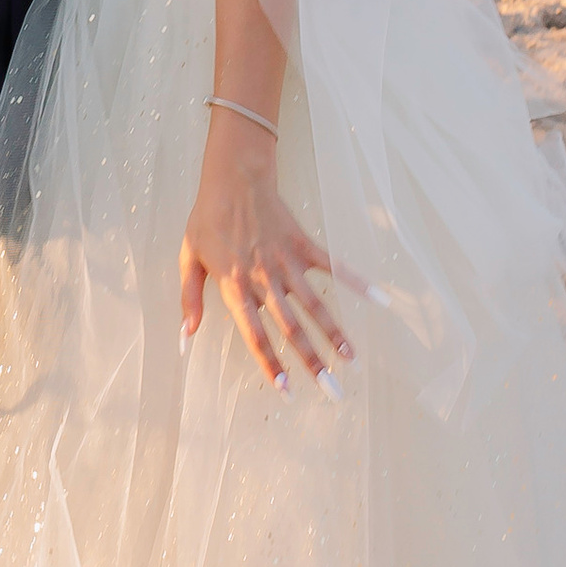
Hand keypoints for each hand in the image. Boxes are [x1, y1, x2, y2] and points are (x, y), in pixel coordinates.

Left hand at [180, 118, 349, 391]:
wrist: (232, 177)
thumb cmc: (207, 219)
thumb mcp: (188, 258)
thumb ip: (189, 299)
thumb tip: (186, 336)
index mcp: (235, 286)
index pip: (255, 334)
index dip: (270, 363)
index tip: (286, 389)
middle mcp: (264, 278)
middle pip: (291, 327)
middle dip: (312, 361)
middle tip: (331, 390)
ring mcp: (286, 261)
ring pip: (315, 304)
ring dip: (334, 333)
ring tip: (351, 360)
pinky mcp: (302, 244)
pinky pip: (332, 265)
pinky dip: (355, 281)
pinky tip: (379, 298)